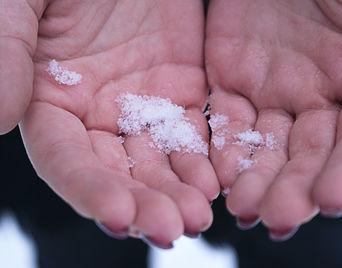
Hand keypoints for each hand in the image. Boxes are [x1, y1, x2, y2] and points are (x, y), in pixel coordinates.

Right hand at [15, 0, 218, 246]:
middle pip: (118, 173)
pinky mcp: (180, 91)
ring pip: (160, 162)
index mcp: (51, 100)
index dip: (90, 191)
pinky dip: (203, 162)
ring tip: (198, 217)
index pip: (67, 161)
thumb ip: (7, 53)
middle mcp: (97, 115)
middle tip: (172, 230)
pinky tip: (214, 184)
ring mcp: (141, 106)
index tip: (119, 218)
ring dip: (178, 193)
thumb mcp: (23, 2)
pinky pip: (193, 135)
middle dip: (144, 204)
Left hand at [205, 0, 341, 239]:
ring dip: (254, 182)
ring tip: (245, 210)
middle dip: (294, 189)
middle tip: (277, 218)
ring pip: (264, 149)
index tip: (333, 200)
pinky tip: (218, 180)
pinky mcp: (229, 81)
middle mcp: (320, 98)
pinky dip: (222, 153)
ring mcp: (272, 93)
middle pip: (309, 156)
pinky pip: (224, 124)